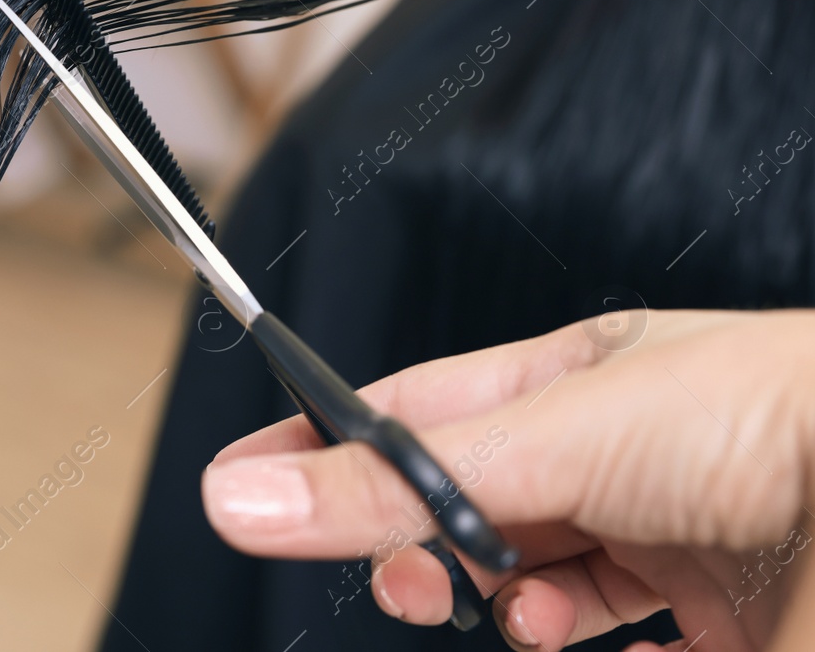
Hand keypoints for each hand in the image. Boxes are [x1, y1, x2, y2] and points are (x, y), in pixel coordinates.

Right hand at [202, 310, 814, 650]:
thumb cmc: (770, 412)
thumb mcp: (555, 435)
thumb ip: (400, 481)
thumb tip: (250, 498)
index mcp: (573, 378)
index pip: (415, 413)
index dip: (325, 452)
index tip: (241, 493)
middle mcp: (618, 455)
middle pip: (467, 509)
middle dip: (422, 550)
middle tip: (410, 584)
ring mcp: (669, 538)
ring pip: (535, 585)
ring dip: (512, 607)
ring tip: (526, 614)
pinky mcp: (721, 621)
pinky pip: (620, 646)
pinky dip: (586, 648)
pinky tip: (604, 643)